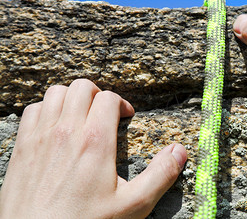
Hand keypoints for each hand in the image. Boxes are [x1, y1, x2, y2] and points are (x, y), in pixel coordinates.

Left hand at [0, 79, 186, 218]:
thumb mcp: (133, 205)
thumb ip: (160, 176)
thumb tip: (179, 151)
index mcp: (95, 141)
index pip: (109, 98)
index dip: (121, 103)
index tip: (125, 117)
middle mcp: (67, 131)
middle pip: (82, 87)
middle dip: (97, 94)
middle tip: (104, 113)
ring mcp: (41, 137)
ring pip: (56, 93)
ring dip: (71, 98)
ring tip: (81, 115)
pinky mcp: (22, 146)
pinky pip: (33, 109)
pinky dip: (46, 109)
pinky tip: (55, 126)